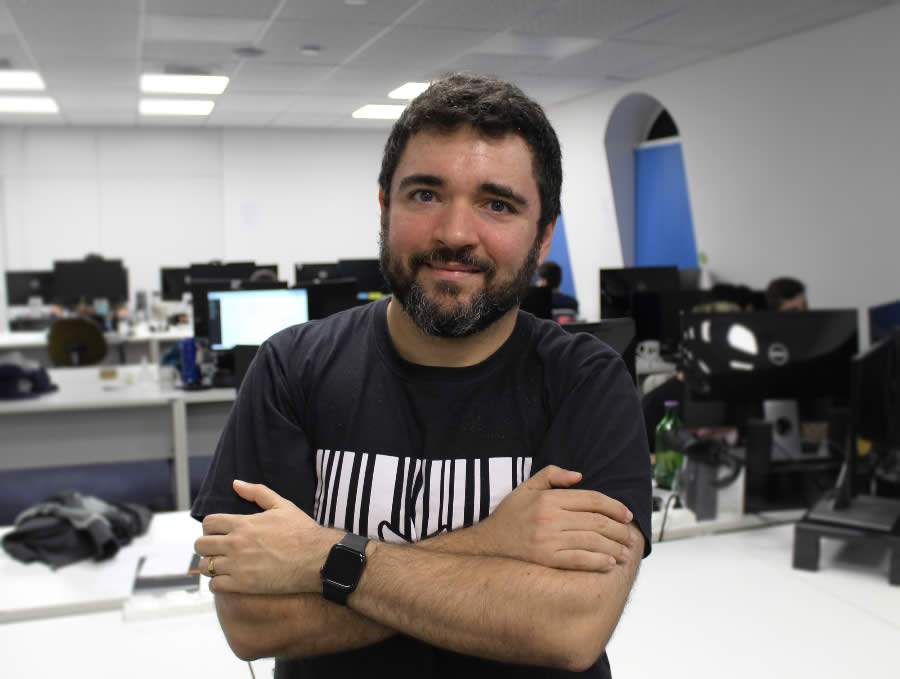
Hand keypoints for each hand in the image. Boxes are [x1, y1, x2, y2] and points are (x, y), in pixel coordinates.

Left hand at [194, 480, 343, 594]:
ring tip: (223, 565)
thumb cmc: (301, 531)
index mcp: (243, 524)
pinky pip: (214, 585)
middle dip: (207, 546)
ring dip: (211, 565)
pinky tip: (229, 579)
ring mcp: (237, 565)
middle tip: (218, 549)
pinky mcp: (242, 585)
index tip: (219, 532)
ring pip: (205, 566)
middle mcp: (235, 544)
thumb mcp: (281, 505)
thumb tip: (236, 483)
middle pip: (201, 545)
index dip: (211, 527)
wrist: (316, 558)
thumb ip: (256, 492)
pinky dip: (217, 583)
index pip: (209, 523)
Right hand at [474, 465, 633, 571]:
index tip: (627, 515)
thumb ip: (552, 475)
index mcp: (549, 498)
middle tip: (630, 536)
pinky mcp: (547, 559)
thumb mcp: (526, 487)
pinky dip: (599, 562)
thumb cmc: (510, 515)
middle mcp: (550, 517)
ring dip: (614, 548)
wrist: (487, 543)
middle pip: (596, 521)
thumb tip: (580, 476)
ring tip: (625, 552)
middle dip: (619, 530)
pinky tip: (609, 563)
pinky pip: (580, 560)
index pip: (591, 499)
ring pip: (593, 541)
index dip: (614, 507)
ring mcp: (548, 540)